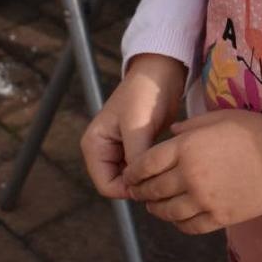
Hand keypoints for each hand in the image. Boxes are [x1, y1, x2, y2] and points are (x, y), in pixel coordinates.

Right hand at [80, 54, 186, 198]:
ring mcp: (119, 150)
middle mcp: (103, 150)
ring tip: (167, 170)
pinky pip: (142, 169)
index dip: (129, 190)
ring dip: (147, 179)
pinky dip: (153, 170)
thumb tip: (138, 186)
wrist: (162, 71)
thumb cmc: (146, 93)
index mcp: (94, 145)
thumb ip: (135, 158)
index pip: (106, 186)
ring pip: (132, 180)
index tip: (153, 182)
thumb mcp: (138, 127)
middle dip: (139, 186)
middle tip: (163, 178)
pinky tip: (168, 164)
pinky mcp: (135, 147)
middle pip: (119, 186)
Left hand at [123, 108, 261, 233]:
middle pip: (152, 189)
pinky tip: (178, 218)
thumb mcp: (220, 118)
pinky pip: (189, 226)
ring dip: (156, 210)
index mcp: (187, 147)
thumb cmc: (256, 131)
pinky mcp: (219, 218)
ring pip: (167, 211)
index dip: (133, 171)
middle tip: (137, 192)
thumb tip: (169, 133)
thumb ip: (190, 126)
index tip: (129, 175)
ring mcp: (204, 199)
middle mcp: (190, 175)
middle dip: (140, 191)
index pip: (146, 163)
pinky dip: (178, 224)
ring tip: (153, 206)